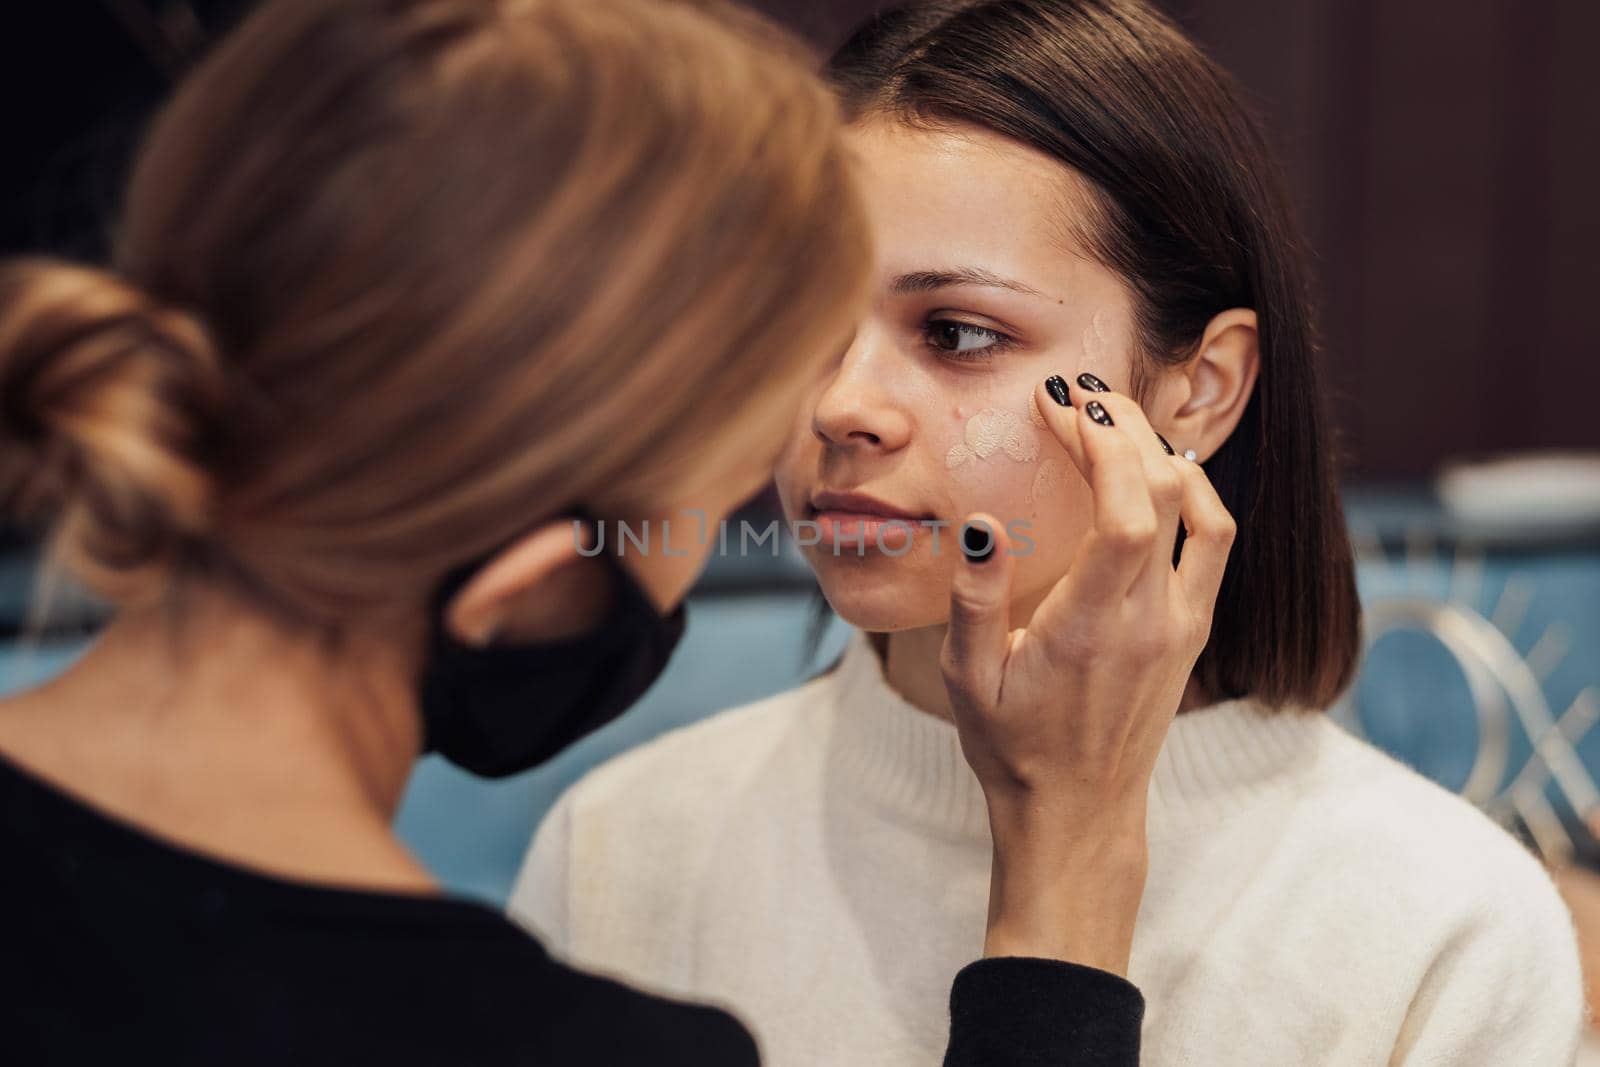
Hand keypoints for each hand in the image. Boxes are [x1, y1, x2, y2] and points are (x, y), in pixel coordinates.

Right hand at [940, 374, 1235, 973]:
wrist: (1078, 811)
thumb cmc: (1011, 746)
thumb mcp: (965, 678)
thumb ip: (973, 600)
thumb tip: (981, 523)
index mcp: (1095, 626)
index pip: (1126, 509)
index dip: (1100, 444)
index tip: (1058, 405)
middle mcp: (1153, 619)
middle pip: (1167, 490)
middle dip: (1123, 426)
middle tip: (1076, 394)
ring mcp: (1182, 624)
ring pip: (1204, 510)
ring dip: (1162, 451)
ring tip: (1112, 418)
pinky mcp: (1192, 630)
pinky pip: (1215, 541)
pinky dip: (1193, 490)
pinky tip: (1156, 467)